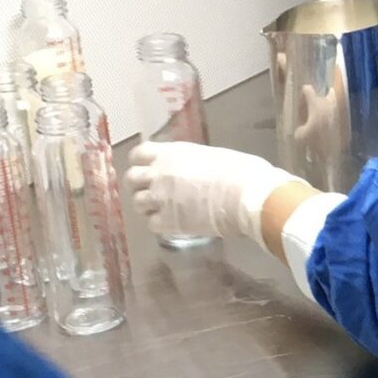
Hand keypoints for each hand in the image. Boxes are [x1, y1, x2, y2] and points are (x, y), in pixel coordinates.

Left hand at [125, 142, 298, 240]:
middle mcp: (159, 174)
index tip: (146, 168)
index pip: (138, 154)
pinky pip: (151, 224)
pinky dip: (158, 223)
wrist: (245, 196)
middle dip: (138, 185)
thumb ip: (191, 162)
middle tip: (151, 191)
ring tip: (162, 209)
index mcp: (171, 153)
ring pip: (137, 202)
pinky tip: (171, 222)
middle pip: (131, 178)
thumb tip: (192, 169)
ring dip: (147, 206)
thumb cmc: (239, 170)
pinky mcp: (168, 222)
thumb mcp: (211, 155)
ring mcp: (160, 198)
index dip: (140, 162)